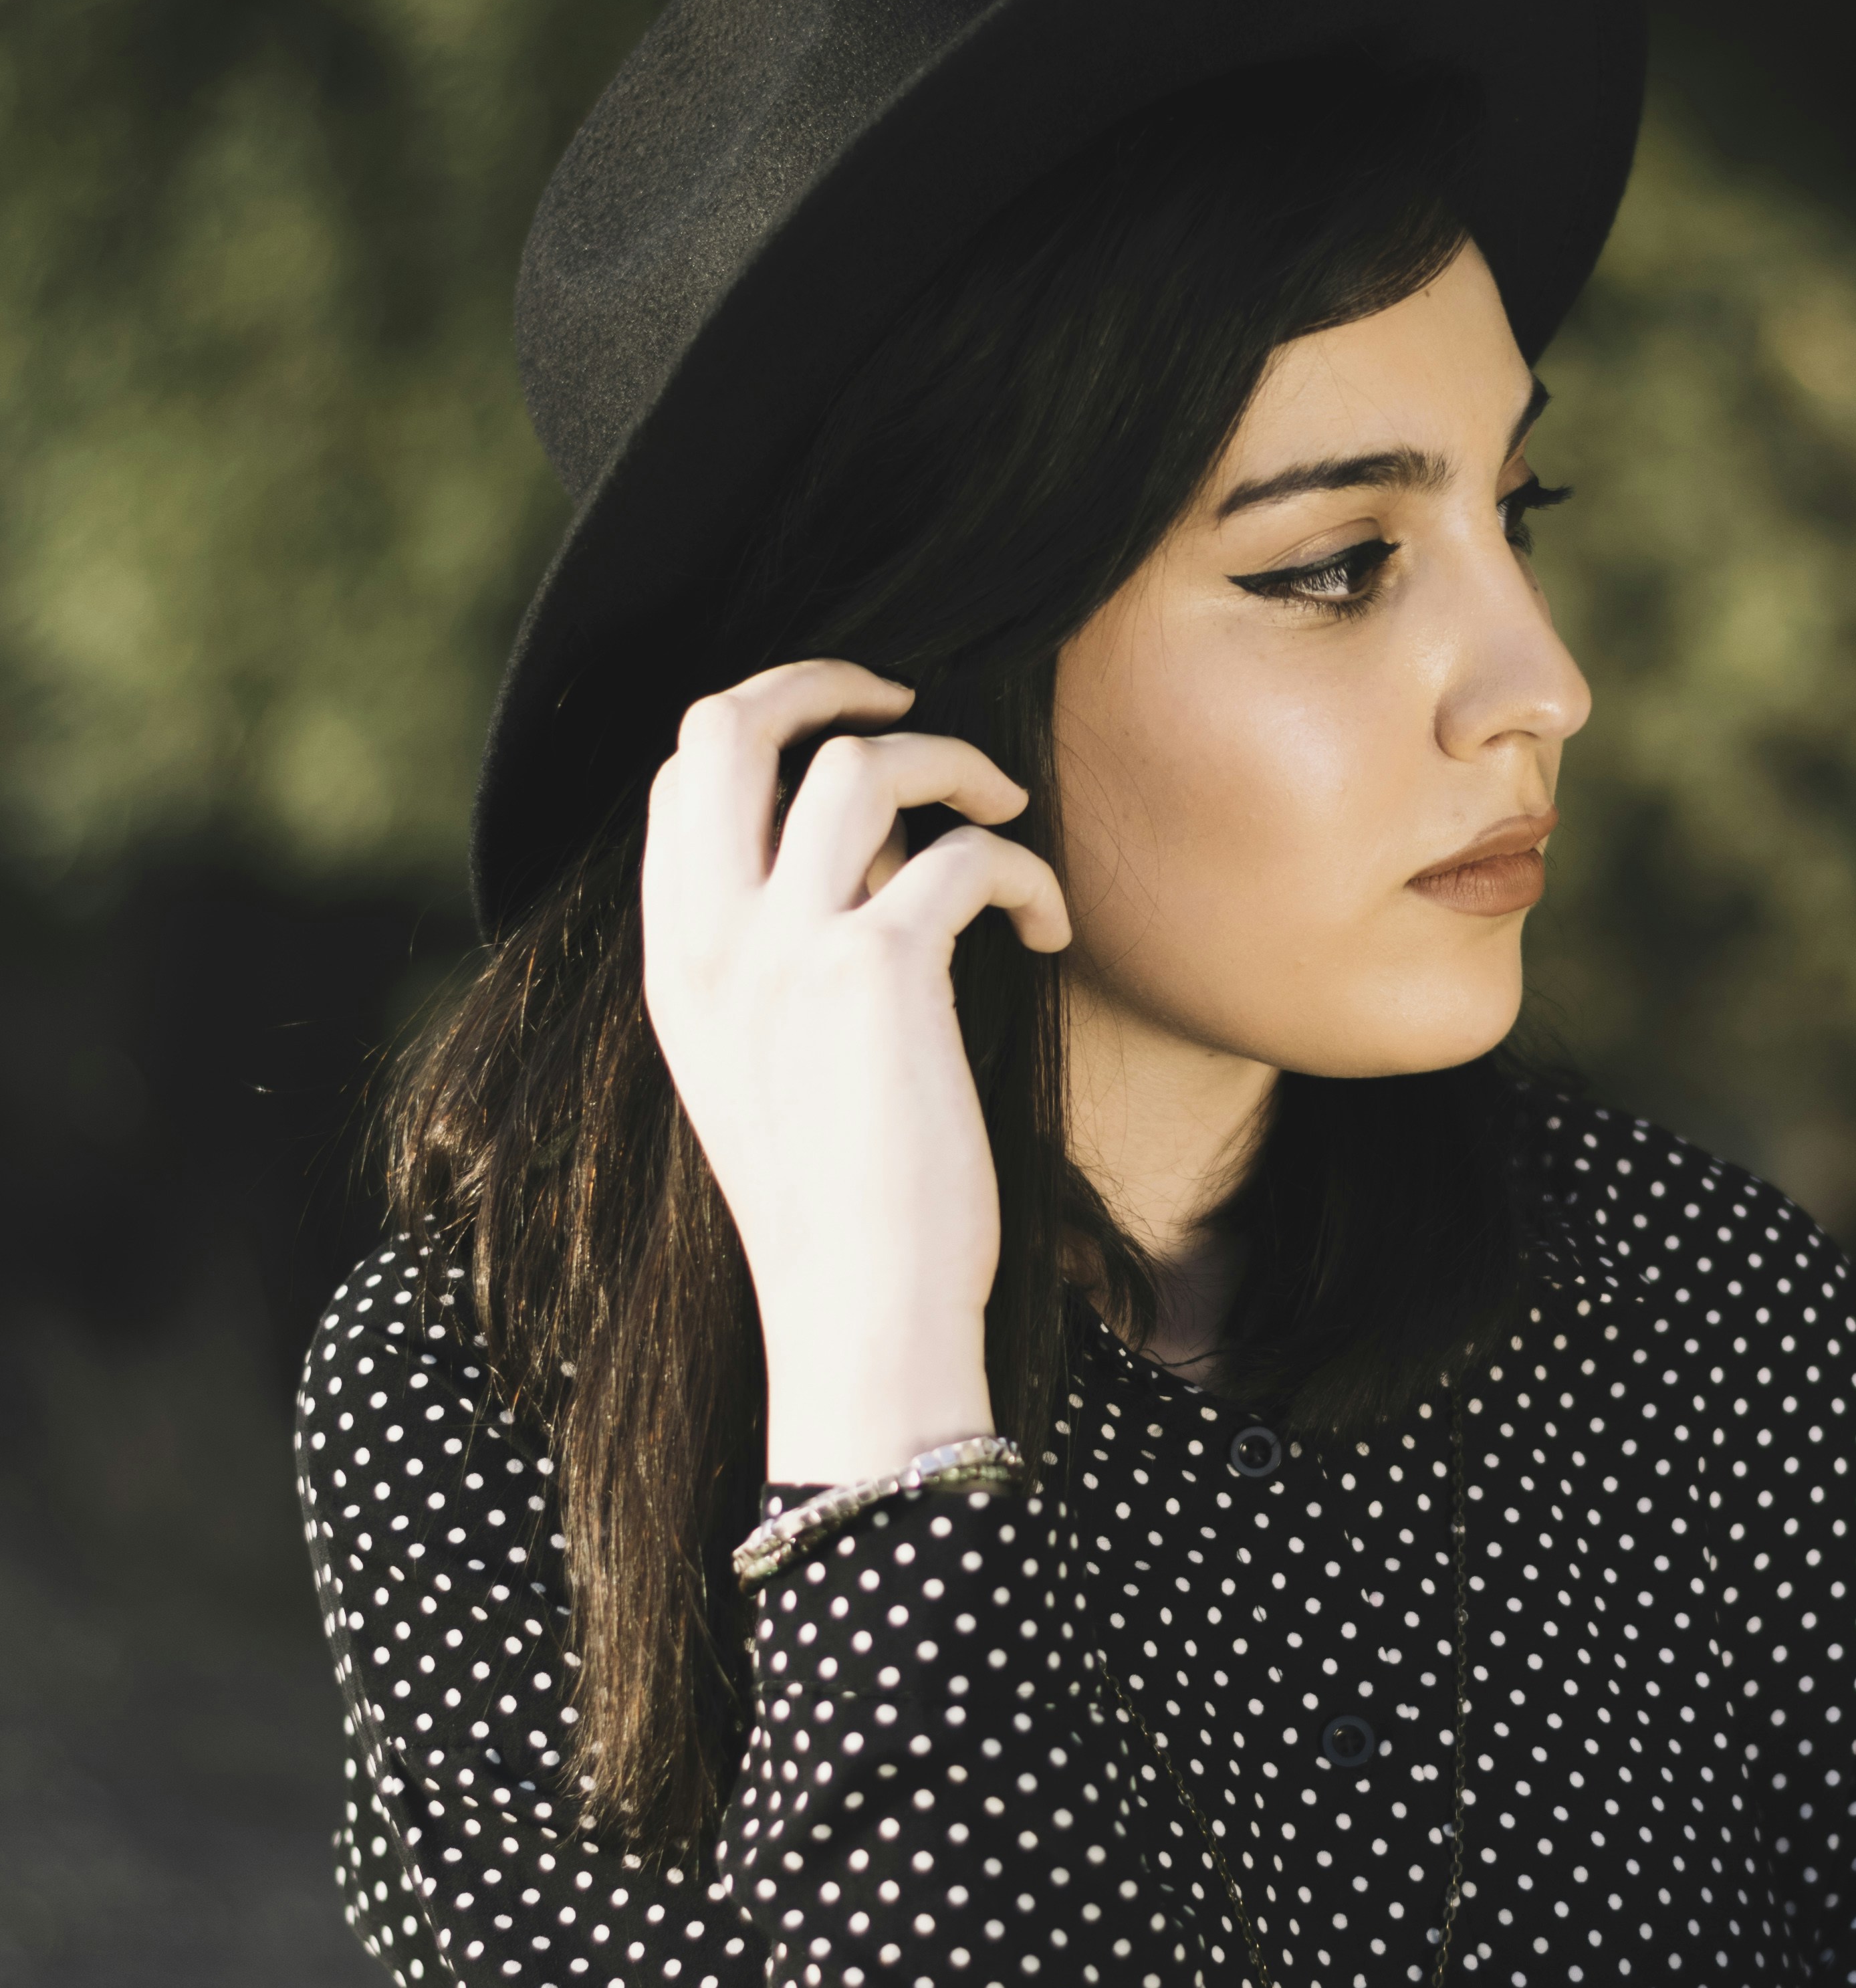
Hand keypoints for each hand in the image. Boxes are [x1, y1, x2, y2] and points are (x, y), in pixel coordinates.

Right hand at [640, 659, 1071, 1481]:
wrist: (858, 1310)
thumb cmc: (837, 1205)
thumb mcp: (763, 1067)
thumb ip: (777, 955)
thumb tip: (868, 850)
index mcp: (673, 960)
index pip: (683, 773)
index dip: (771, 727)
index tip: (849, 741)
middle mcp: (710, 938)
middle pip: (730, 723)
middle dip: (825, 677)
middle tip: (908, 695)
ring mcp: (784, 946)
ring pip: (859, 763)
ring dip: (951, 762)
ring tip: (1004, 807)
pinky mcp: (878, 968)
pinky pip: (964, 854)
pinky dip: (1025, 871)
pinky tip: (1050, 925)